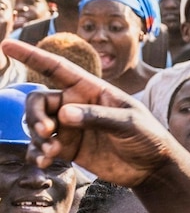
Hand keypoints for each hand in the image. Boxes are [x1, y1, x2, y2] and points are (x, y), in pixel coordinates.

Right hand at [2, 40, 178, 185]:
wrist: (152, 166)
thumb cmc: (147, 136)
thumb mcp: (128, 123)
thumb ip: (98, 116)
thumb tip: (63, 115)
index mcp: (90, 89)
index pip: (56, 68)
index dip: (32, 55)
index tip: (7, 45)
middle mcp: (75, 104)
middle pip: (38, 101)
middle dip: (33, 115)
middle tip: (46, 132)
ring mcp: (69, 126)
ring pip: (36, 125)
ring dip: (36, 137)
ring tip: (50, 152)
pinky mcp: (67, 148)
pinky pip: (41, 147)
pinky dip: (36, 152)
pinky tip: (43, 161)